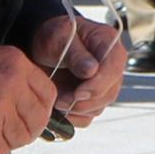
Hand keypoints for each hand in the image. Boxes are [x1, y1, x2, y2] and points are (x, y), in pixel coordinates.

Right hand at [0, 38, 58, 153]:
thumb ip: (13, 78)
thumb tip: (28, 106)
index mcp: (17, 64)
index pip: (48, 94)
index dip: (42, 111)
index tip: (32, 119)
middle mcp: (13, 83)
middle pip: (38, 119)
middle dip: (26, 132)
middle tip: (12, 134)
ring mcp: (0, 106)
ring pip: (20, 138)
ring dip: (6, 143)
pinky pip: (0, 150)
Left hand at [28, 8, 126, 128]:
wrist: (41, 46)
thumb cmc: (52, 36)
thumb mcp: (58, 38)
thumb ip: (75, 53)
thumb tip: (91, 70)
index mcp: (107, 42)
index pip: (113, 68)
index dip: (98, 84)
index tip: (77, 92)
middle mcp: (111, 64)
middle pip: (109, 92)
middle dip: (84, 100)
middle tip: (61, 99)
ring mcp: (104, 83)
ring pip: (99, 107)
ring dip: (76, 108)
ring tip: (57, 99)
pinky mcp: (93, 98)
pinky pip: (88, 116)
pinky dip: (72, 116)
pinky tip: (60, 107)